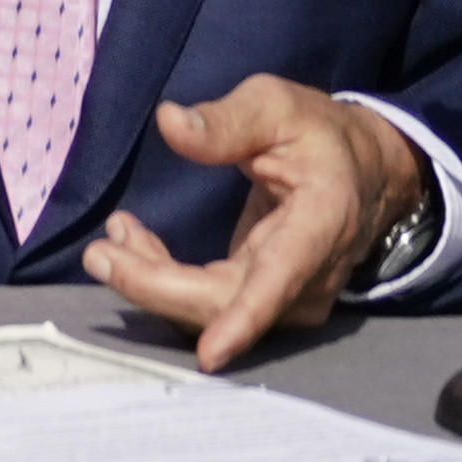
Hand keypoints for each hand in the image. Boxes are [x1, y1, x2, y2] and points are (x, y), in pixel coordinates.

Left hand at [83, 77, 426, 371]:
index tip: (210, 355)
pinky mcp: (263, 299)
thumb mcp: (276, 106)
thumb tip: (170, 124)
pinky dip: (165, 278)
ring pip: (208, 308)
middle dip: (154, 285)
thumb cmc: (318, 133)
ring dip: (152, 280)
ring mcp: (287, 296)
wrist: (363, 171)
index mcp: (320, 222)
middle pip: (222, 301)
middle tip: (98, 253)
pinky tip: (134, 246)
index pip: (280, 279)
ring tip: (114, 236)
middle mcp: (308, 275)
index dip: (243, 319)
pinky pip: (208, 302)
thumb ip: (226, 121)